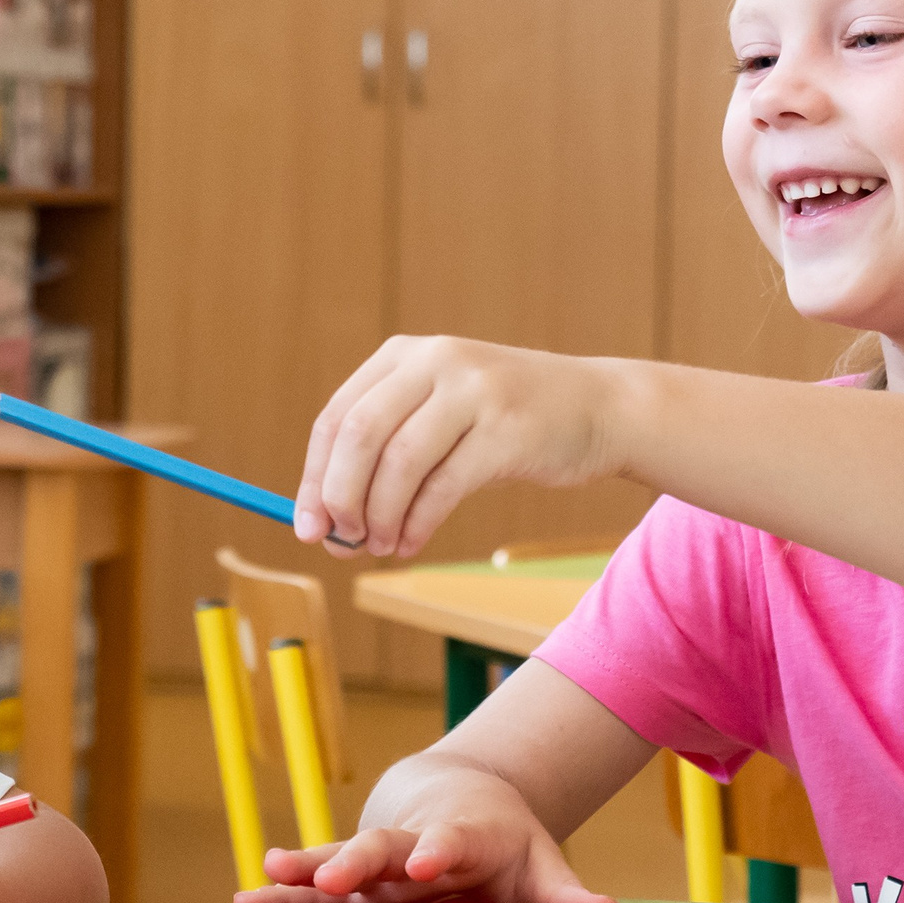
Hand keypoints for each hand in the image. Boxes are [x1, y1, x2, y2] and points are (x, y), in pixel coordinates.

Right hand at [230, 771, 618, 902]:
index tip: (427, 859)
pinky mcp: (351, 882)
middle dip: (357, 861)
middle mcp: (409, 845)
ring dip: (304, 872)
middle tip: (336, 876)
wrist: (455, 793)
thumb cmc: (501, 841)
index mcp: (461, 838)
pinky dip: (282, 898)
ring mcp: (375, 862)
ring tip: (267, 877)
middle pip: (382, 849)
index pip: (451, 841)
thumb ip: (567, 895)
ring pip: (336, 864)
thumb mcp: (540, 865)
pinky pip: (312, 892)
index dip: (439, 849)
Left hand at [294, 336, 626, 556]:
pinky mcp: (506, 429)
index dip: (313, 479)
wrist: (597, 408)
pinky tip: (410, 543)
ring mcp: (473, 391)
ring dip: (380, 518)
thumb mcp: (438, 414)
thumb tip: (323, 518)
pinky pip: (443, 487)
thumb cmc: (504, 422)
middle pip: (360, 436)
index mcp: (404, 356)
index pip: (336, 418)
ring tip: (380, 546)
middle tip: (340, 541)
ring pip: (399, 465)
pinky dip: (417, 524)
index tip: (306, 527)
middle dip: (340, 499)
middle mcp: (435, 362)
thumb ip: (382, 453)